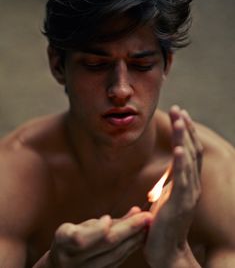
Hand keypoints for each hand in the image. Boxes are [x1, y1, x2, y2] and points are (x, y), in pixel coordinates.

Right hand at [47, 207, 152, 267]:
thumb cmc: (71, 241)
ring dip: (135, 238)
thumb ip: (106, 221)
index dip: (97, 229)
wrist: (62, 267)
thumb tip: (135, 211)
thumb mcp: (80, 226)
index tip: (107, 218)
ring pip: (116, 254)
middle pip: (106, 244)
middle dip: (129, 228)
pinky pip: (119, 260)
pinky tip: (141, 237)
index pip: (81, 238)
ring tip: (148, 224)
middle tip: (147, 216)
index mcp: (64, 242)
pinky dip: (131, 247)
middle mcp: (73, 260)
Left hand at [144, 106, 202, 266]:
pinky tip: (179, 148)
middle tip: (178, 109)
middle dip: (185, 128)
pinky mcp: (180, 204)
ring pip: (190, 160)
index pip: (190, 152)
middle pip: (193, 150)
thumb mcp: (168, 197)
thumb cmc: (164, 224)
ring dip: (184, 138)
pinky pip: (182, 180)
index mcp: (188, 182)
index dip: (186, 133)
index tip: (179, 116)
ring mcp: (188, 194)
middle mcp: (192, 185)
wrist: (167, 251)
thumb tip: (170, 169)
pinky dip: (182, 163)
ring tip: (180, 119)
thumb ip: (171, 182)